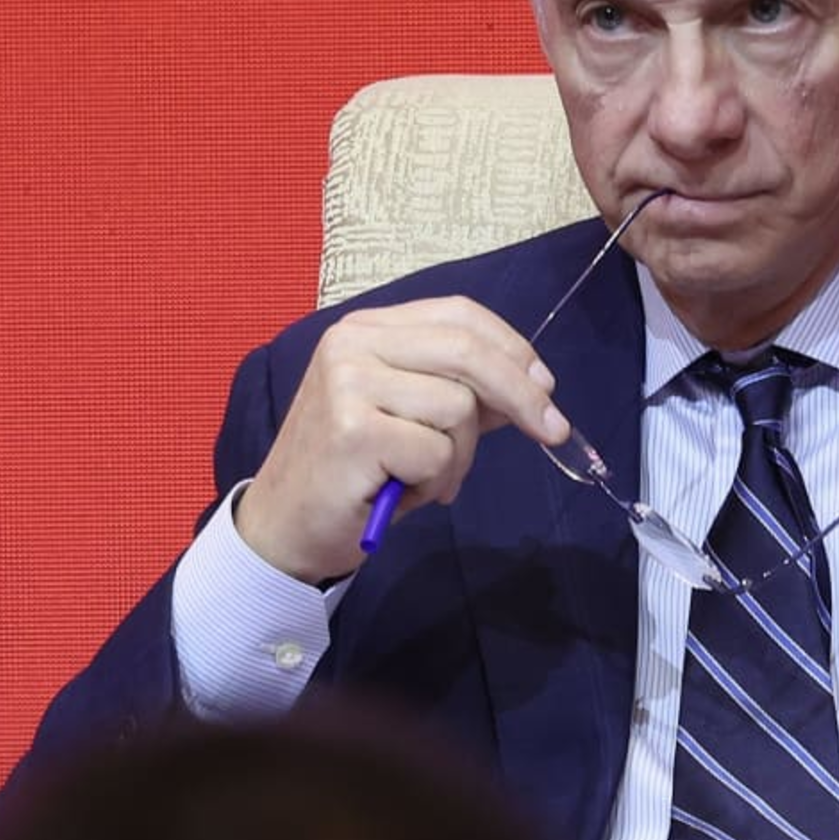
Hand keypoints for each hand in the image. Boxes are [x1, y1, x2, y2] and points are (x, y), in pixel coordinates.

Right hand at [235, 296, 569, 582]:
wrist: (284, 525)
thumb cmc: (353, 470)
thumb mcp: (407, 414)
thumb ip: (459, 390)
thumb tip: (532, 387)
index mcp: (367, 328)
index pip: (459, 314)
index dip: (512, 347)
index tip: (546, 386)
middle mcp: (352, 343)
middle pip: (468, 351)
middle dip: (522, 395)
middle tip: (553, 431)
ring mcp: (348, 383)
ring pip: (459, 408)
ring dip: (459, 457)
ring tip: (422, 478)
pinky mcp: (354, 430)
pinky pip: (438, 452)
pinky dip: (436, 482)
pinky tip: (401, 492)